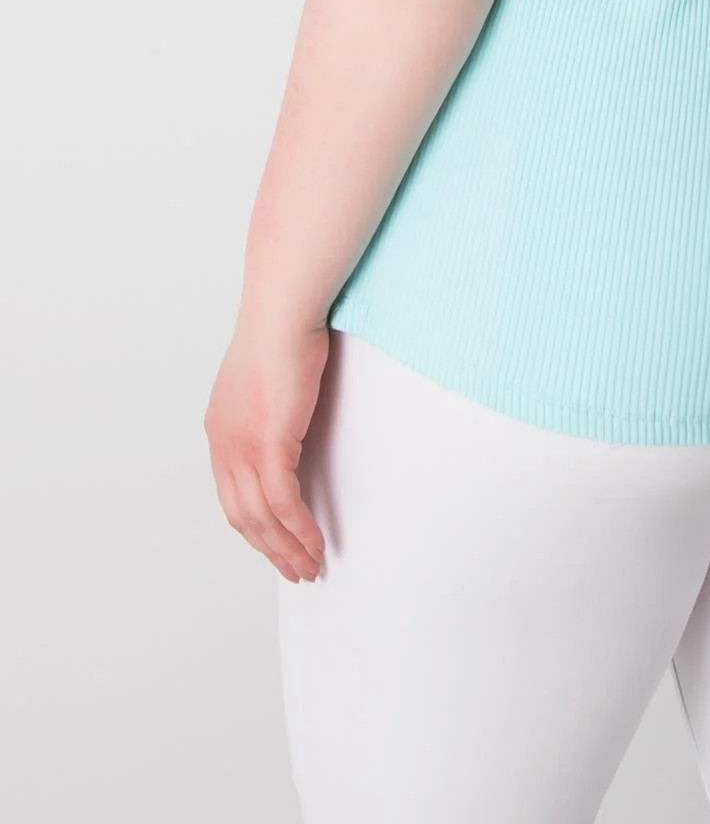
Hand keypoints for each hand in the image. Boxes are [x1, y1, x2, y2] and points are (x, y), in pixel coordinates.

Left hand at [204, 316, 329, 581]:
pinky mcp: (269, 444)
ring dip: (288, 548)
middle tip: (296, 569)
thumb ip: (274, 407)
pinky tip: (316, 543)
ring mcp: (242, 447)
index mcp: (220, 430)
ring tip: (312, 566)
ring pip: (262, 518)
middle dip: (270, 549)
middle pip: (243, 516)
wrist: (283, 311)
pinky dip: (300, 529)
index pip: (233, 494)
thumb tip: (292, 420)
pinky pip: (284, 503)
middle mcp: (224, 445)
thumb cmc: (284, 330)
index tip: (277, 544)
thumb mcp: (271, 378)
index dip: (255, 526)